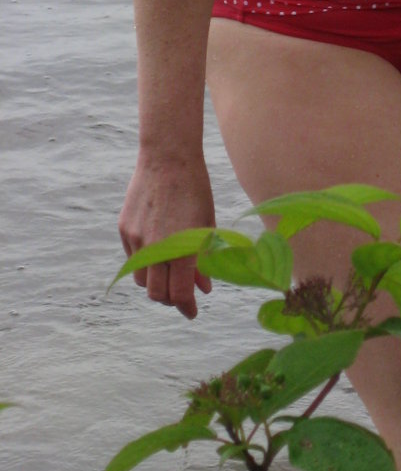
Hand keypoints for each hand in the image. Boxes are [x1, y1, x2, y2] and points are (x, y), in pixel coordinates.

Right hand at [118, 153, 214, 319]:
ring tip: (171, 274)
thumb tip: (204, 288)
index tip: (192, 312)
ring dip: (156, 284)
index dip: (187, 307)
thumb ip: (204, 258)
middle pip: (157, 294)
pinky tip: (159, 252)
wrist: (168, 158)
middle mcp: (156, 248)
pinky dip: (146, 263)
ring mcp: (136, 239)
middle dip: (171, 300)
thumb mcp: (206, 225)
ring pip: (142, 279)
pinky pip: (133, 258)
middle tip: (182, 295)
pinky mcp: (124, 229)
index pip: (180, 293)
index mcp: (182, 248)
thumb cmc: (195, 190)